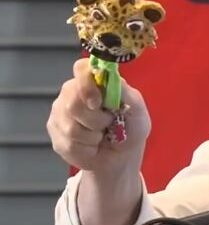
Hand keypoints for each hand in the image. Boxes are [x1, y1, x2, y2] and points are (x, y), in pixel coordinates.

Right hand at [47, 58, 150, 172]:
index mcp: (92, 82)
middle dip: (97, 119)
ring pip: (71, 127)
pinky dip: (87, 149)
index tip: (98, 101)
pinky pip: (69, 144)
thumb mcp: (137, 110)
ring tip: (101, 135)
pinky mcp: (55, 135)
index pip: (81, 68)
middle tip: (109, 123)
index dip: (87, 84)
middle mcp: (71, 94)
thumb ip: (125, 92)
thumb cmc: (131, 129)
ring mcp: (59, 114)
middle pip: (73, 103)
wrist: (122, 156)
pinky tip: (92, 146)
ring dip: (93, 136)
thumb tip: (111, 77)